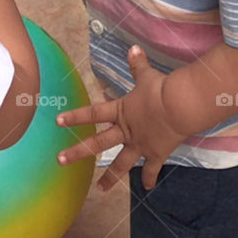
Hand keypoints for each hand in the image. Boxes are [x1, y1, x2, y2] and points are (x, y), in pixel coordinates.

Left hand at [56, 47, 185, 191]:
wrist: (179, 107)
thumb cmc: (161, 90)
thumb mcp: (147, 76)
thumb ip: (138, 65)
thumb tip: (134, 48)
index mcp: (121, 112)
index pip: (92, 113)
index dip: (75, 117)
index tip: (58, 122)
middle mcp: (126, 131)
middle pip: (98, 144)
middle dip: (78, 152)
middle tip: (60, 161)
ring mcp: (140, 145)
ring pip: (121, 164)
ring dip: (110, 177)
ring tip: (100, 189)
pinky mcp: (156, 154)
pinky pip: (152, 169)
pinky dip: (150, 178)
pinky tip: (148, 188)